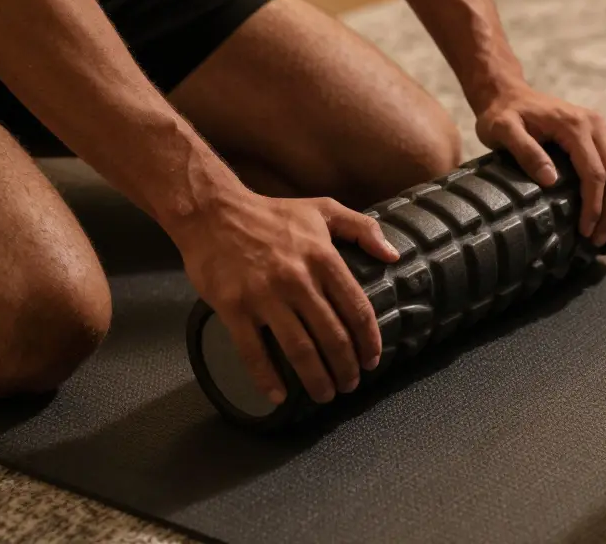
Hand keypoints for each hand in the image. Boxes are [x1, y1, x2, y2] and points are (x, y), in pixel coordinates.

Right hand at [171, 191, 399, 404]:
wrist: (212, 212)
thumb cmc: (271, 213)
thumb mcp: (323, 209)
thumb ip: (362, 228)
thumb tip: (393, 256)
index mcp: (323, 258)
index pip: (357, 309)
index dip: (369, 341)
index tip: (372, 361)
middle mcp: (298, 280)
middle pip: (333, 336)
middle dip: (346, 368)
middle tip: (350, 385)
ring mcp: (264, 296)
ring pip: (299, 349)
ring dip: (316, 379)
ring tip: (325, 394)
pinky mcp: (234, 308)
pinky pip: (253, 352)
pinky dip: (267, 378)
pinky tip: (280, 396)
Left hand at [474, 82, 605, 245]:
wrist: (507, 93)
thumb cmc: (501, 115)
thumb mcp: (503, 131)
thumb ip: (526, 152)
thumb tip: (550, 180)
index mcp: (574, 125)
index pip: (594, 173)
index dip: (594, 206)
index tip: (585, 231)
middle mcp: (595, 124)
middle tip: (599, 240)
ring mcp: (601, 126)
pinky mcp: (601, 132)